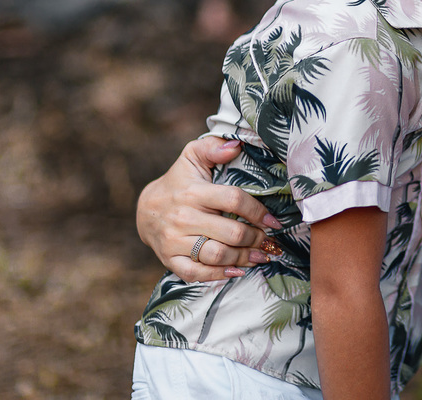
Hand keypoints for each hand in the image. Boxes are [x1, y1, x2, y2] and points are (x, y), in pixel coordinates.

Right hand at [136, 137, 281, 281]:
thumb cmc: (180, 181)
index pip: (234, 201)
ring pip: (217, 255)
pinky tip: (238, 271)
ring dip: (244, 258)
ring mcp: (174, 241)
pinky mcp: (169, 259)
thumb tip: (236, 146)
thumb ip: (213, 148)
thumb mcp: (192, 157)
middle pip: (231, 233)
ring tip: (261, 256)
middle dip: (256, 239)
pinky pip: (196, 273)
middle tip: (269, 241)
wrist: (147, 209)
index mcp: (193, 192)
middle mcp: (183, 217)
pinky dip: (219, 275)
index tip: (274, 221)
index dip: (258, 212)